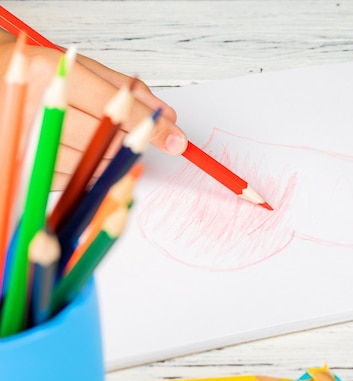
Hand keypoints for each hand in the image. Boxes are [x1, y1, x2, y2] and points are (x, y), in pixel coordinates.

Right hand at [0, 31, 187, 189]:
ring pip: (91, 166)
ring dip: (108, 158)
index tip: (176, 139)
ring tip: (96, 138)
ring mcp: (22, 143)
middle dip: (130, 143)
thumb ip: (128, 92)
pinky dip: (86, 172)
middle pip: (106, 143)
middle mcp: (31, 109)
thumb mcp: (84, 70)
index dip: (151, 127)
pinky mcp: (21, 170)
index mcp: (47, 75)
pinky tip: (78, 152)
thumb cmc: (40, 76)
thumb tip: (168, 117)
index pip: (115, 110)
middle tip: (139, 139)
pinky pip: (72, 182)